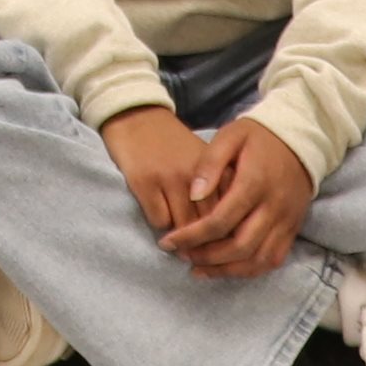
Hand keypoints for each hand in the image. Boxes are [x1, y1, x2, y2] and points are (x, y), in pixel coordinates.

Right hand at [100, 105, 218, 240]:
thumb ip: (220, 190)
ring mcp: (170, 178)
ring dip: (180, 238)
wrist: (135, 116)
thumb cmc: (173, 145)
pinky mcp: (144, 182)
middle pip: (207, 226)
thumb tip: (227, 234)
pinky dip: (159, 224)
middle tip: (196, 250)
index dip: (226, 236)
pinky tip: (158, 214)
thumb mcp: (204, 162)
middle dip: (203, 243)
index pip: (230, 216)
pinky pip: (158, 221)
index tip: (219, 244)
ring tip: (176, 237)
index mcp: (217, 170)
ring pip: (183, 228)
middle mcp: (197, 175)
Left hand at [159, 119, 313, 280]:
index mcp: (254, 183)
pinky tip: (227, 269)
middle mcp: (272, 208)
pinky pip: (273, 260)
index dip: (191, 236)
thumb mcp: (230, 136)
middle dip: (206, 257)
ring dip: (226, 270)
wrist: (300, 141)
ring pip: (257, 259)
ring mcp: (285, 222)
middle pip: (239, 246)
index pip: (220, 221)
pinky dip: (249, 270)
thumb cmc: (258, 137)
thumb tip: (193, 194)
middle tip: (181, 256)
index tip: (168, 241)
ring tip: (198, 268)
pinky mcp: (292, 229)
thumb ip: (209, 164)